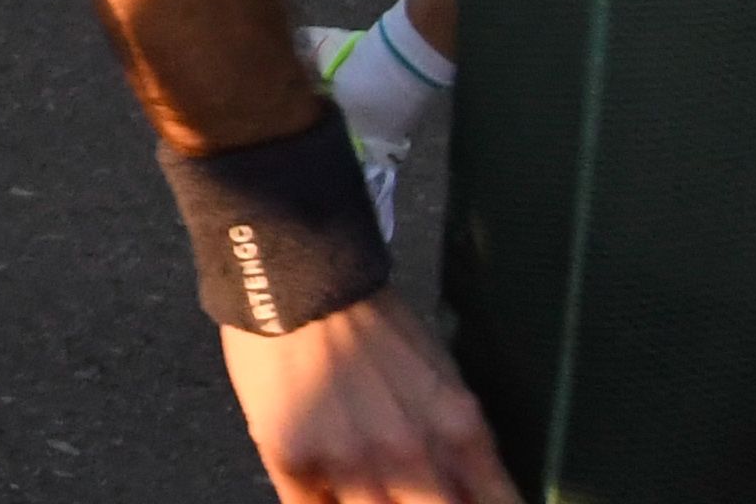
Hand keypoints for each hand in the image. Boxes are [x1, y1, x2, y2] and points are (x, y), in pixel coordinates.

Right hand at [220, 294, 516, 503]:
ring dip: (369, 501)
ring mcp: (350, 460)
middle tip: (410, 490)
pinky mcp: (292, 456)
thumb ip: (459, 445)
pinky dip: (323, 502)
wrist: (298, 274)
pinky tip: (327, 484)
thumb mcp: (442, 380)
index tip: (459, 498)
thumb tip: (463, 493)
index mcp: (459, 431)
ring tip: (364, 478)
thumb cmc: (372, 322)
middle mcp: (410, 453)